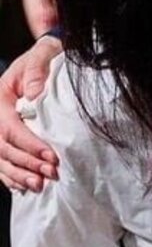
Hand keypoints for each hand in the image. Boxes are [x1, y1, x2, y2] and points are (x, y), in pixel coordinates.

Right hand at [0, 36, 61, 189]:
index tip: (51, 157)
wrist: (42, 62)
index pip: (10, 128)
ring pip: (0, 160)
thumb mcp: (39, 58)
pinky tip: (24, 188)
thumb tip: (33, 94)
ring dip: (19, 176)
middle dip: (27, 164)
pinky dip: (11, 178)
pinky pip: (0, 164)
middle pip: (3, 148)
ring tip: (39, 186)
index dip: (30, 145)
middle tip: (50, 174)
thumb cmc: (42, 60)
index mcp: (0, 98)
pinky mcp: (3, 140)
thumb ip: (36, 72)